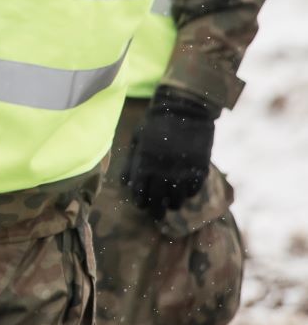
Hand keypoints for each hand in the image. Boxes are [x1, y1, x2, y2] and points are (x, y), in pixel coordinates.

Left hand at [123, 88, 216, 217]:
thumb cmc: (155, 122)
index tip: (141, 205)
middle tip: (156, 215)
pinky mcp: (199, 170)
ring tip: (171, 204)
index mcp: (145, 164)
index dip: (140, 202)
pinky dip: (188, 194)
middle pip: (159, 202)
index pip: (140, 193)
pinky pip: (193, 191)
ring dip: (173, 204)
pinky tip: (185, 192)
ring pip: (178, 200)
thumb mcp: (137, 139)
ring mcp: (183, 173)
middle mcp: (163, 173)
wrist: (184, 109)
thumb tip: (125, 183)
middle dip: (156, 211)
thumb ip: (131, 163)